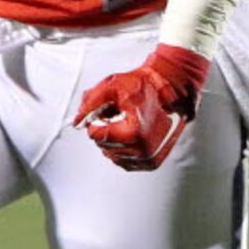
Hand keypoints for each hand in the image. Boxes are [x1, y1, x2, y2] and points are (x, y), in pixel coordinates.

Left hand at [75, 44, 211, 170]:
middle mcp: (143, 150)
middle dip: (105, 129)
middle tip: (118, 114)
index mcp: (133, 132)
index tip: (108, 110)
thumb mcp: (112, 86)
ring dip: (114, 140)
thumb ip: (90, 103)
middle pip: (103, 146)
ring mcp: (148, 158)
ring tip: (126, 123)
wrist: (171, 89)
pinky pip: (125, 162)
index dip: (97, 120)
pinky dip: (123, 150)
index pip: (96, 135)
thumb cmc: (143, 85)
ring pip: (113, 156)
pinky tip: (131, 134)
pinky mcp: (152, 162)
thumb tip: (77, 122)